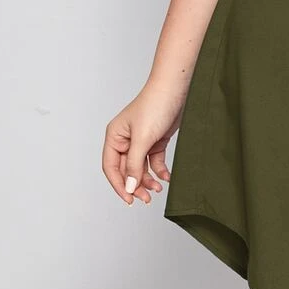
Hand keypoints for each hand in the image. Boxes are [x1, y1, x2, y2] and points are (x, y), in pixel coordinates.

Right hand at [102, 84, 185, 205]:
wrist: (176, 89)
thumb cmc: (155, 106)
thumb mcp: (143, 139)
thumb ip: (135, 165)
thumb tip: (130, 186)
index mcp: (115, 137)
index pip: (111, 167)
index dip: (119, 185)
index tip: (129, 199)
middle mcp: (125, 140)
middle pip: (127, 170)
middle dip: (136, 185)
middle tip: (146, 198)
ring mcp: (141, 140)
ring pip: (140, 167)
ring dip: (148, 180)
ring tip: (158, 189)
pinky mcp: (156, 140)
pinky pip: (154, 161)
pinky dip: (159, 170)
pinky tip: (166, 177)